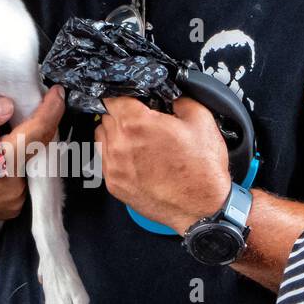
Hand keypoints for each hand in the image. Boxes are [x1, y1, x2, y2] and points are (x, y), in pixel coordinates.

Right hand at [0, 86, 65, 230]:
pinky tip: (0, 158)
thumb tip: (8, 105)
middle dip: (40, 125)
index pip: (37, 133)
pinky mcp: (11, 209)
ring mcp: (14, 201)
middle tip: (33, 106)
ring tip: (6, 136)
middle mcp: (13, 185)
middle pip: (39, 148)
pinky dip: (19, 164)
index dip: (51, 110)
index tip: (58, 93)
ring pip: (31, 163)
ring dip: (26, 146)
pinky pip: (23, 179)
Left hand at [95, 96, 231, 232]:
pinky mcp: (114, 184)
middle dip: (122, 115)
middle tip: (142, 121)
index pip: (113, 97)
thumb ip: (180, 100)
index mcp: (137, 123)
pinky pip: (104, 160)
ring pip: (102, 137)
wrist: (201, 208)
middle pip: (106, 116)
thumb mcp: (201, 120)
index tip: (132, 99)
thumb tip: (170, 96)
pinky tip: (135, 158)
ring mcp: (114, 166)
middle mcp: (120, 144)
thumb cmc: (202, 169)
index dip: (124, 95)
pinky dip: (115, 155)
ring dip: (115, 134)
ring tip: (137, 140)